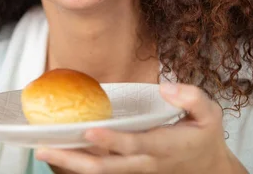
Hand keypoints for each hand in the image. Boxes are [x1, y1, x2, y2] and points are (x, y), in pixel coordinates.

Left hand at [35, 83, 247, 173]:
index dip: (111, 140)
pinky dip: (79, 162)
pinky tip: (60, 149)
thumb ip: (192, 98)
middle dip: (75, 159)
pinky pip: (101, 168)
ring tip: (42, 150)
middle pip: (106, 166)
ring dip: (71, 163)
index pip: (133, 144)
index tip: (89, 130)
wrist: (208, 167)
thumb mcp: (210, 114)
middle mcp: (145, 161)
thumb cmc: (204, 136)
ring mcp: (135, 168)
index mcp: (164, 146)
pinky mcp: (128, 168)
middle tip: (46, 148)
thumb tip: (166, 87)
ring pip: (100, 170)